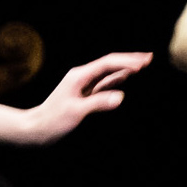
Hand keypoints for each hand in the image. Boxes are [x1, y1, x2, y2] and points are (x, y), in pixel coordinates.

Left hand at [30, 51, 152, 141]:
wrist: (37, 129)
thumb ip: (98, 103)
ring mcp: (83, 84)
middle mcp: (82, 77)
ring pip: (108, 72)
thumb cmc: (53, 121)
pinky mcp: (84, 93)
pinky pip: (104, 83)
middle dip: (129, 60)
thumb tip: (120, 96)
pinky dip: (117, 79)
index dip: (126, 62)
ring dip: (125, 68)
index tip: (143, 64)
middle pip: (109, 64)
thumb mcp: (76, 112)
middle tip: (149, 58)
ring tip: (143, 64)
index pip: (107, 64)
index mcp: (79, 76)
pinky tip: (125, 77)